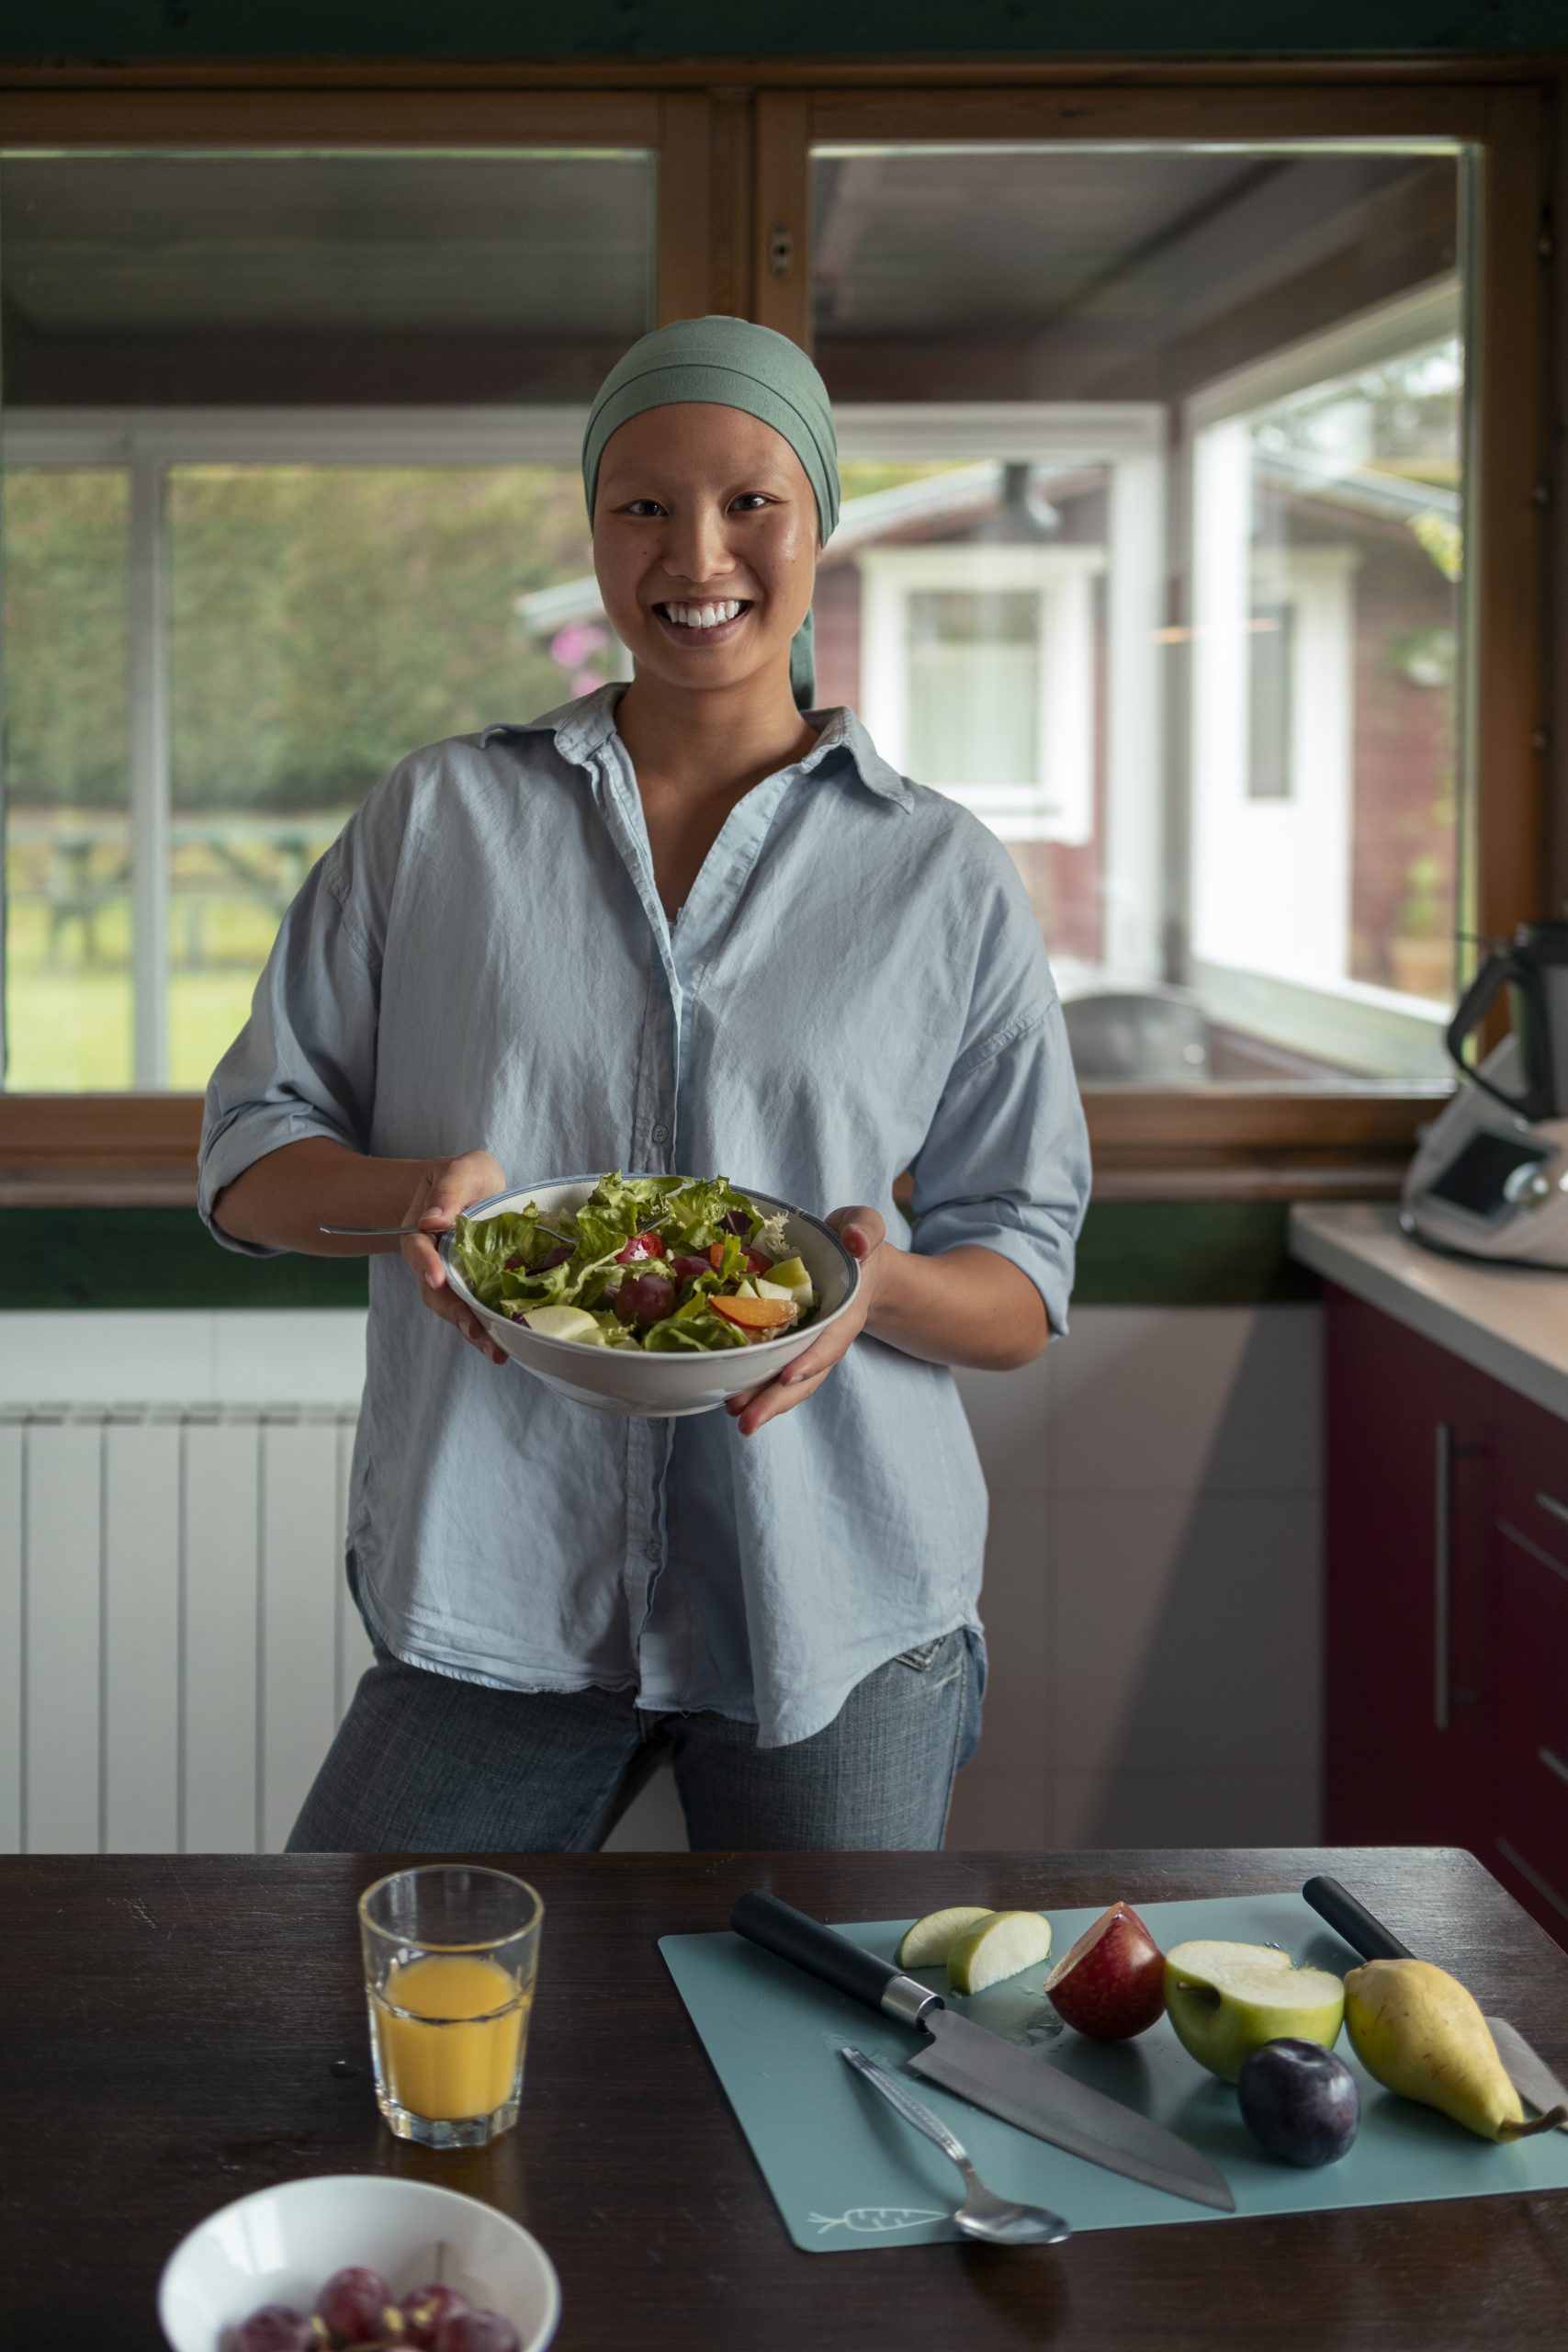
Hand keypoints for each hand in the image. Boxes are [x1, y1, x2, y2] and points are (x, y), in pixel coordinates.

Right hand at [400, 1149, 508, 1364]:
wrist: (475, 1189)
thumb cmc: (466, 1178)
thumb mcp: (461, 1171)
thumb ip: (449, 1190)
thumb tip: (433, 1219)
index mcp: (422, 1231)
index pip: (418, 1248)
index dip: (426, 1264)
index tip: (437, 1278)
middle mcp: (434, 1261)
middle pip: (436, 1292)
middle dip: (454, 1313)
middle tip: (475, 1331)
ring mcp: (455, 1279)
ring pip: (456, 1308)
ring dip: (474, 1330)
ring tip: (495, 1352)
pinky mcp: (476, 1289)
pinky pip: (478, 1310)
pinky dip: (491, 1328)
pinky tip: (508, 1344)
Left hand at [724, 1205, 886, 1437]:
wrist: (855, 1261)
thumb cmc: (855, 1243)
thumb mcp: (864, 1226)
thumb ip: (864, 1229)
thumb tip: (855, 1242)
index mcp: (845, 1311)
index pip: (830, 1341)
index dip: (812, 1359)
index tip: (788, 1375)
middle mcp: (825, 1336)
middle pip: (805, 1376)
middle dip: (777, 1400)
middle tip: (747, 1421)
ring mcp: (806, 1345)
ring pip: (786, 1381)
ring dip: (761, 1401)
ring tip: (733, 1413)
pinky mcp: (787, 1345)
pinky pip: (771, 1368)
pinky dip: (753, 1384)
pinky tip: (728, 1395)